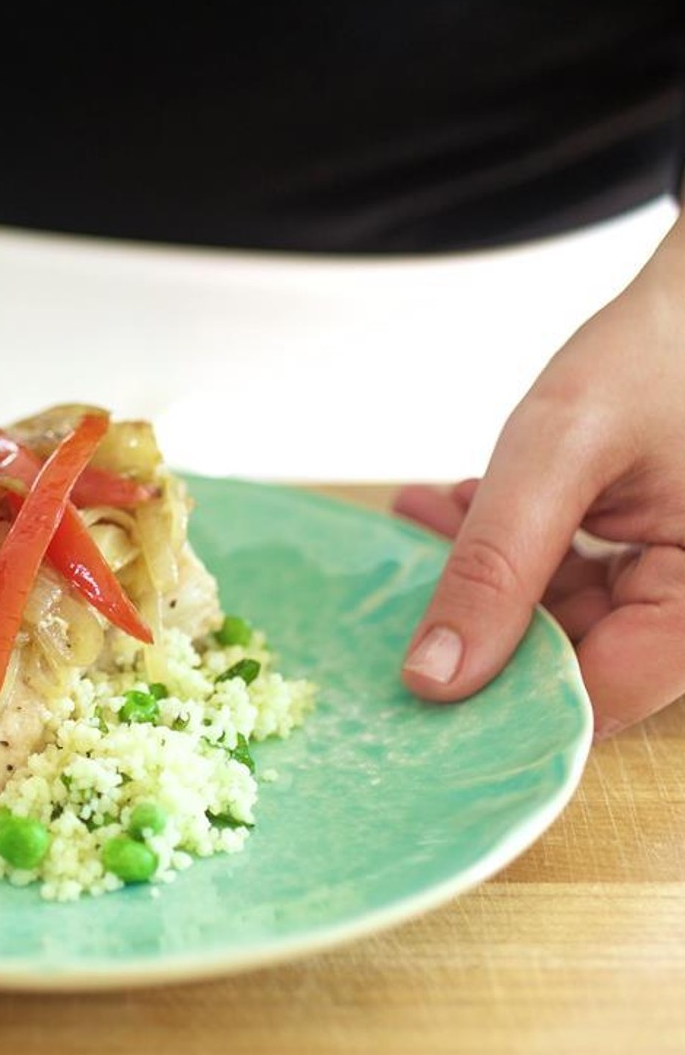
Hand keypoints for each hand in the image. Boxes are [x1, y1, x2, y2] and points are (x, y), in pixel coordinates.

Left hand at [395, 212, 684, 737]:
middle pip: (570, 661)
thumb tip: (434, 678)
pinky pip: (571, 577)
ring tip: (419, 518)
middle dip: (474, 615)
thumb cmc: (659, 353)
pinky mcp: (653, 557)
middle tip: (397, 575)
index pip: (594, 700)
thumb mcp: (558, 455)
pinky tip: (454, 505)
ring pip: (557, 617)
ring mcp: (674, 584)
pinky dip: (511, 546)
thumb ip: (494, 566)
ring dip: (480, 573)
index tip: (406, 684)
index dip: (496, 701)